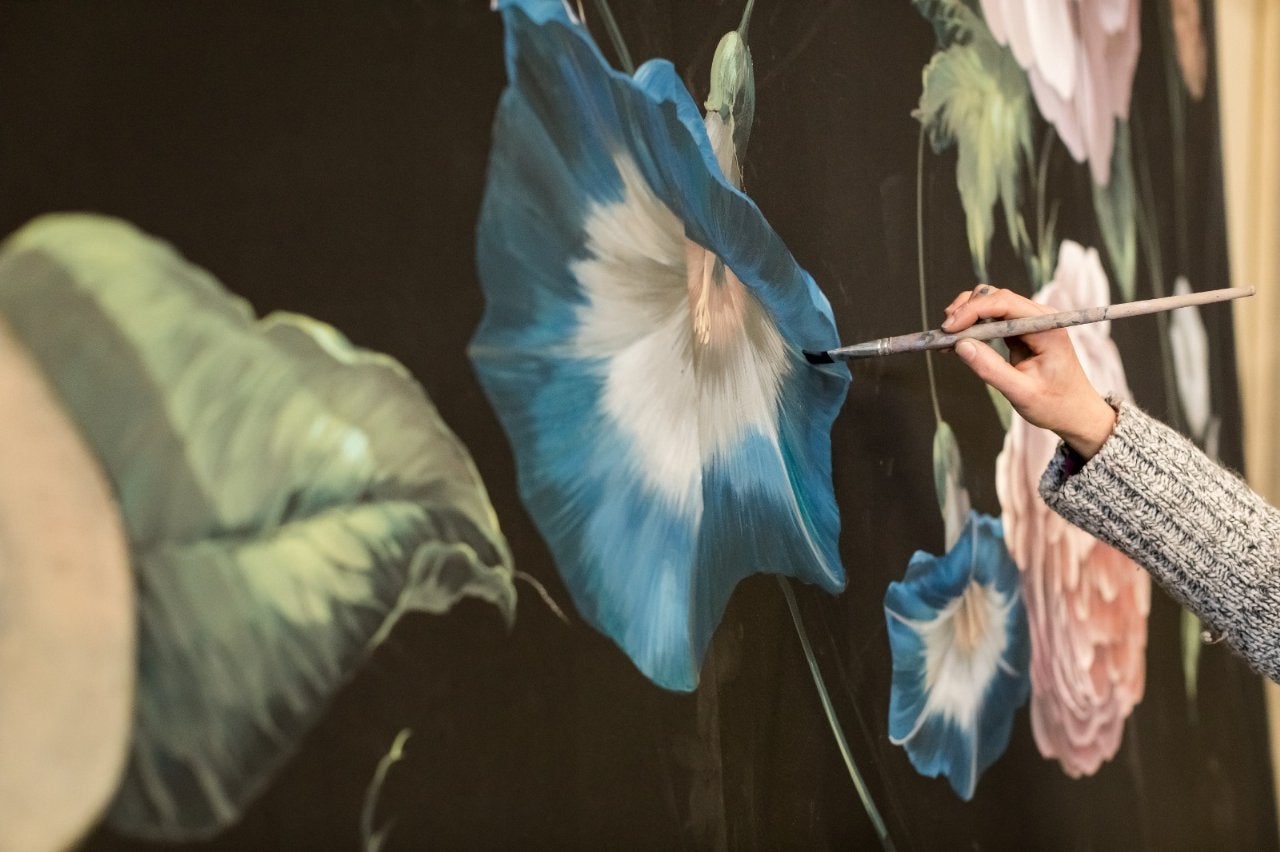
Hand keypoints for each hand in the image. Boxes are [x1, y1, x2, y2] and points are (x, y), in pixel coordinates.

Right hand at [941, 285, 1116, 458]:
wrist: (1075, 412)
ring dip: (967, 314)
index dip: (972, 311)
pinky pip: (993, 318)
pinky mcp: (1021, 330)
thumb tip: (960, 345)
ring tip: (949, 336)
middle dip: (966, 310)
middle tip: (945, 333)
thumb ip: (990, 368)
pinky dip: (973, 325)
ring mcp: (1030, 322)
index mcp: (1047, 328)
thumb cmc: (1055, 405)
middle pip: (995, 296)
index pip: (1004, 303)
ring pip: (991, 302)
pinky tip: (958, 340)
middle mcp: (1039, 318)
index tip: (949, 329)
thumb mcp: (1021, 393)